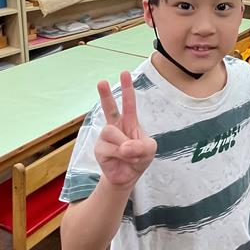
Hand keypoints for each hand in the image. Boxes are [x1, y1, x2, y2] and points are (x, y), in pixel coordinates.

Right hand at [94, 73, 156, 188]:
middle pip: (109, 108)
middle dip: (105, 94)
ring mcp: (105, 137)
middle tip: (101, 82)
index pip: (128, 103)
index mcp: (129, 121)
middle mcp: (115, 126)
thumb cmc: (139, 158)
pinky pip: (110, 148)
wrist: (127, 176)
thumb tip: (123, 147)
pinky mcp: (99, 149)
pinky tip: (122, 159)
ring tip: (129, 154)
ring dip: (125, 146)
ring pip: (112, 133)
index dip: (127, 88)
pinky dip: (120, 155)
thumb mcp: (149, 150)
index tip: (124, 73)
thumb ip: (141, 146)